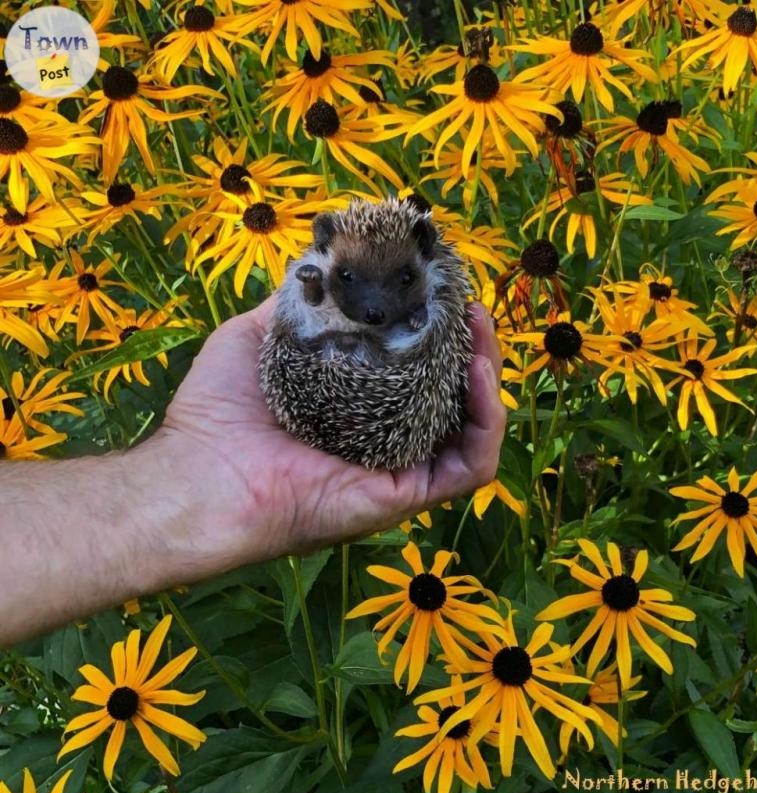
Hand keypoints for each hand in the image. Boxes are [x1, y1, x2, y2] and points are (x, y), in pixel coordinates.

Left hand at [157, 295, 505, 572]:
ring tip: (481, 335)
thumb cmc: (216, 412)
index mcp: (354, 407)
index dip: (437, 333)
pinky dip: (487, 422)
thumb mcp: (257, 338)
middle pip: (452, 395)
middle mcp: (383, 437)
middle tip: (472, 310)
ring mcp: (398, 468)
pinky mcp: (405, 495)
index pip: (415, 370)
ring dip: (488, 379)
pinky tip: (476, 376)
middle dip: (472, 348)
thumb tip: (323, 264)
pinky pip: (471, 467)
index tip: (443, 294)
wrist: (199, 474)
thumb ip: (297, 307)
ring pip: (471, 428)